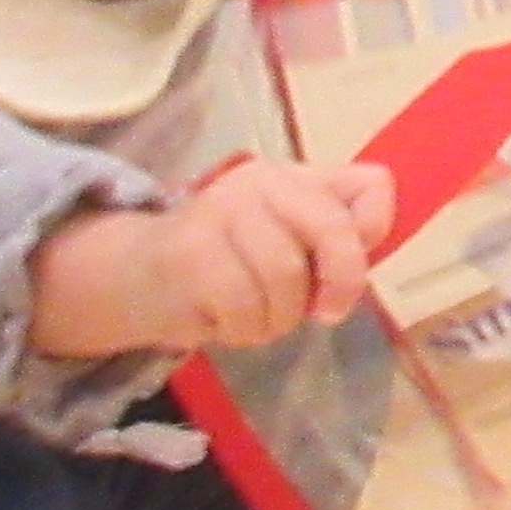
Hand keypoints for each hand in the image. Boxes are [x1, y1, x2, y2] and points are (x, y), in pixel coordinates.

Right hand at [31, 160, 395, 359]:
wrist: (135, 273)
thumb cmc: (227, 263)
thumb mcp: (284, 244)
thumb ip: (330, 241)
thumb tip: (369, 245)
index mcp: (296, 179)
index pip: (370, 184)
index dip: (374, 229)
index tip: (356, 262)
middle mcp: (262, 183)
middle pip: (332, 231)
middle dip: (340, 282)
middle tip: (326, 313)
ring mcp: (222, 213)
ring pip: (285, 280)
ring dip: (276, 319)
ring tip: (253, 316)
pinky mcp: (190, 253)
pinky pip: (243, 308)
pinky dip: (242, 330)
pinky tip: (222, 321)